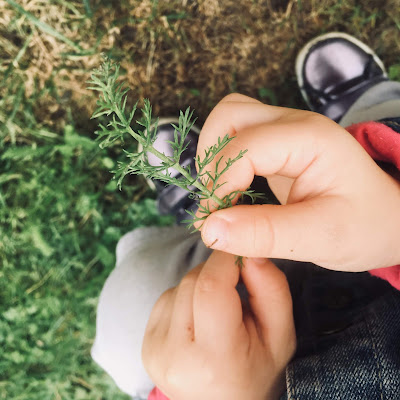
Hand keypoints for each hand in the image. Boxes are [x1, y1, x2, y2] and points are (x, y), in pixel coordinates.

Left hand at [142, 251, 295, 399]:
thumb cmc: (257, 369)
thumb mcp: (280, 335)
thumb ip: (271, 289)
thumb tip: (250, 252)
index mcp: (215, 359)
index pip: (211, 288)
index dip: (225, 260)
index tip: (241, 253)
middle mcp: (175, 356)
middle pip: (193, 282)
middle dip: (217, 273)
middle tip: (237, 289)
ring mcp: (155, 349)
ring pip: (180, 285)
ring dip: (203, 285)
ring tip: (219, 312)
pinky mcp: (146, 343)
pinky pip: (168, 296)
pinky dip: (187, 297)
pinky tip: (200, 319)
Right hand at [196, 94, 399, 271]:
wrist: (386, 219)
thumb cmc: (364, 227)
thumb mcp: (322, 238)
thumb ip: (265, 233)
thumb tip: (209, 229)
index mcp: (311, 138)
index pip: (244, 147)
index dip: (219, 185)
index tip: (212, 224)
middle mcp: (294, 124)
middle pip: (229, 116)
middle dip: (210, 161)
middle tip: (215, 204)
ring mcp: (283, 131)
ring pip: (228, 121)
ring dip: (212, 158)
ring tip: (220, 198)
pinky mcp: (275, 145)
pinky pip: (235, 140)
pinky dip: (221, 164)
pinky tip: (230, 194)